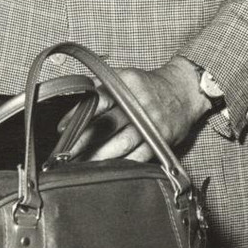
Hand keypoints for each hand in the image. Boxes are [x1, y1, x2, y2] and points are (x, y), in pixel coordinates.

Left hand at [63, 56, 207, 162]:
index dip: (77, 115)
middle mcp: (137, 103)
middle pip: (106, 125)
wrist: (184, 91)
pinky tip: (108, 170)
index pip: (96, 100)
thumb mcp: (125, 77)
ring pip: (121, 144)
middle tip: (66, 154)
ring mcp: (150, 123)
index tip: (62, 130)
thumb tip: (74, 101)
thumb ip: (101, 87)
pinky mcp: (160, 140)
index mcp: (125, 85)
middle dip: (83, 141)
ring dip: (99, 157)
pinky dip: (122, 165)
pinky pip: (138, 157)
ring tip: (82, 165)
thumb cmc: (149, 86)